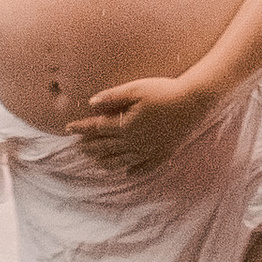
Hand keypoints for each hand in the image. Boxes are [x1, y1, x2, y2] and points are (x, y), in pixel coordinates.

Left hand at [68, 74, 213, 176]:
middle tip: (77, 147)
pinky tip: (127, 172)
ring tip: (95, 161)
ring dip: (105, 161)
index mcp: (126, 125)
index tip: (68, 128)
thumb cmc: (163, 91)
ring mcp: (149, 151)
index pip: (97, 129)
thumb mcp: (136, 89)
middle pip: (106, 147)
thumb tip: (91, 103)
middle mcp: (134, 142)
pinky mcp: (162, 154)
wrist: (193, 102)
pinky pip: (144, 167)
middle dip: (89, 146)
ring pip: (122, 160)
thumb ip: (113, 97)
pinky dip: (133, 170)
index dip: (81, 128)